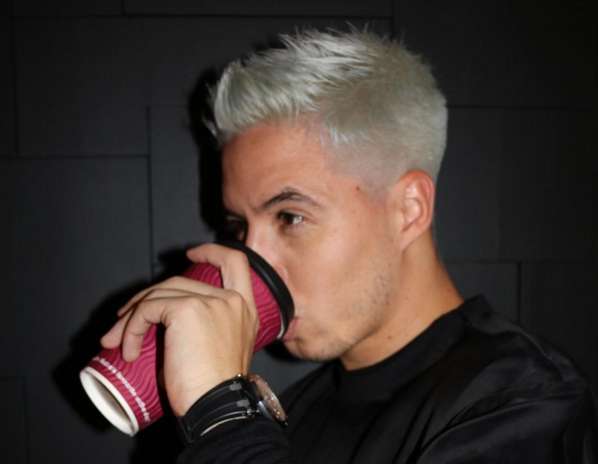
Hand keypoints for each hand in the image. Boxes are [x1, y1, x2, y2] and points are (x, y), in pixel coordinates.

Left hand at [100, 244, 257, 415]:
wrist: (218, 406)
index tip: (191, 254)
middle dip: (147, 297)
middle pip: (181, 280)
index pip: (237, 263)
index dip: (213, 252)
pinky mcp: (187, 309)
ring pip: (160, 294)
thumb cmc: (216, 392)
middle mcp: (232, 300)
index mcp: (245, 310)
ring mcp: (210, 301)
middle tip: (125, 316)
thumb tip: (168, 329)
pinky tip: (127, 350)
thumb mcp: (221, 351)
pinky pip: (148, 309)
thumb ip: (208, 330)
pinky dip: (131, 328)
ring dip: (132, 317)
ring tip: (116, 340)